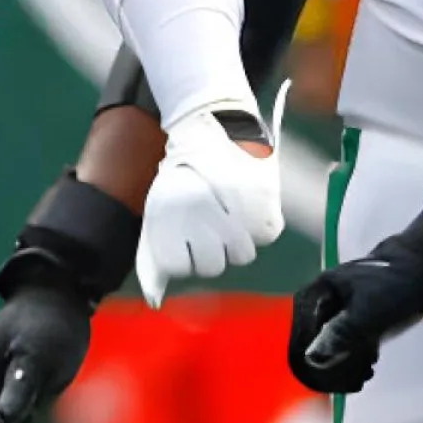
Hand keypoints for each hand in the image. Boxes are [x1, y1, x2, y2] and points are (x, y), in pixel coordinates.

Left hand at [136, 101, 284, 304]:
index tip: (184, 238)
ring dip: (237, 239)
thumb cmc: (183, 171)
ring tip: (229, 212)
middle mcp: (204, 219)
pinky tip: (247, 203)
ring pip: (244, 255)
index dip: (183, 255)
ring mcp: (239, 215)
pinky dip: (260, 223)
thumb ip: (156, 250)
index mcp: (170, 217)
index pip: (181, 268)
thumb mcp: (159, 205)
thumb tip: (154, 299)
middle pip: (214, 266)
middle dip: (210, 249)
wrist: (215, 123)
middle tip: (209, 223)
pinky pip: (267, 234)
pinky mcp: (269, 205)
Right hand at [289, 231, 422, 393]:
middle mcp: (322, 298)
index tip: (326, 382)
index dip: (309, 361)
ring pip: (330, 341)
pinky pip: (346, 338)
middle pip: (313, 340)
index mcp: (317, 293)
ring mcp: (339, 305)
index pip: (301, 334)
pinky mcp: (357, 312)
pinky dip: (354, 354)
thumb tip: (312, 358)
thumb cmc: (396, 285)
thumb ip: (340, 335)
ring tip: (363, 376)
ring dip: (343, 363)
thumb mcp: (368, 313)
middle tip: (352, 382)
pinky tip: (368, 365)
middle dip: (330, 365)